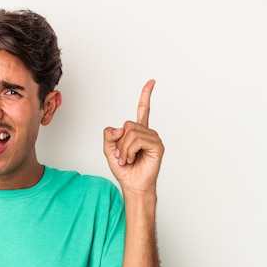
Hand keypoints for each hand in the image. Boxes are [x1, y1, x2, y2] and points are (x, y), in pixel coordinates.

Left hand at [104, 79, 163, 196]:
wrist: (132, 184)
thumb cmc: (123, 168)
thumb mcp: (109, 149)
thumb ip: (109, 135)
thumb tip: (121, 128)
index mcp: (137, 131)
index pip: (143, 110)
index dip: (146, 95)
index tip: (152, 81)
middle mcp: (147, 132)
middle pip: (127, 125)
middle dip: (119, 143)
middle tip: (122, 156)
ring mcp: (153, 138)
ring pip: (130, 133)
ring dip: (123, 149)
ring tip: (127, 159)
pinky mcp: (157, 146)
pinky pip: (137, 140)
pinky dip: (129, 151)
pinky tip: (133, 159)